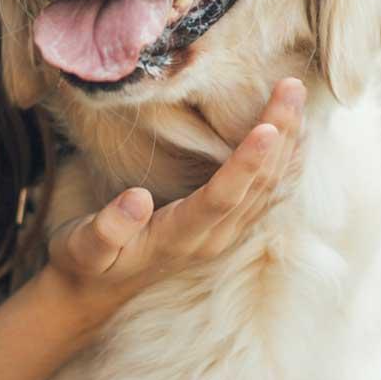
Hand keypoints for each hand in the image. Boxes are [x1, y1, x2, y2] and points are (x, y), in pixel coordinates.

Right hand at [42, 77, 306, 326]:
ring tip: (297, 97)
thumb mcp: (83, 248)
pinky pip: (268, 194)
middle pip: (258, 186)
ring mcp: (224, 236)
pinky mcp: (228, 229)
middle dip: (280, 135)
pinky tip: (295, 133)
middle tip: (292, 86)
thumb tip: (137, 199)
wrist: (96, 292)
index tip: (267, 129)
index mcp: (177, 239)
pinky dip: (286, 161)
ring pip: (270, 188)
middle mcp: (212, 239)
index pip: (222, 199)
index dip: (247, 164)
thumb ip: (108, 228)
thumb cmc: (86, 261)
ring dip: (289, 142)